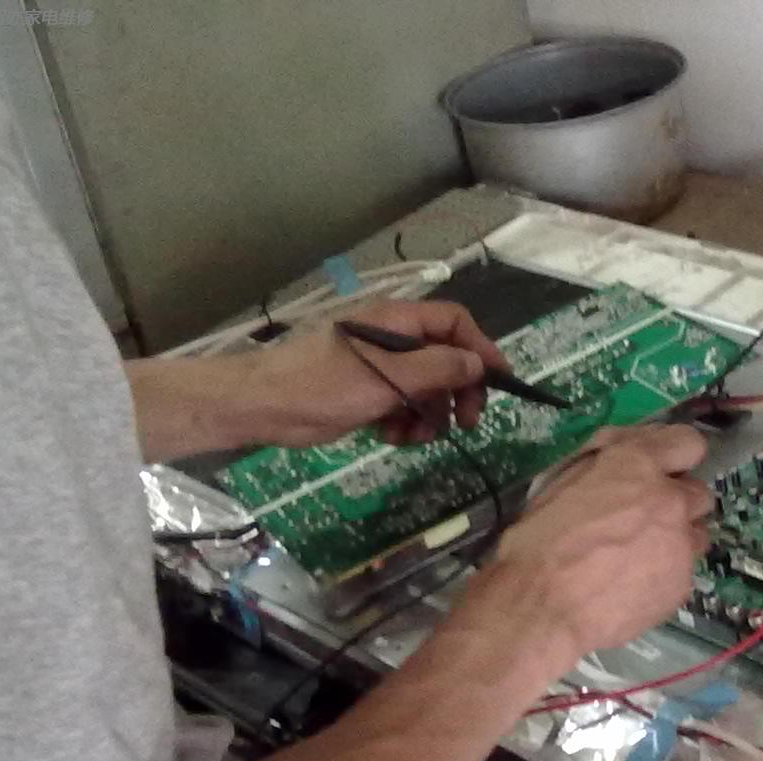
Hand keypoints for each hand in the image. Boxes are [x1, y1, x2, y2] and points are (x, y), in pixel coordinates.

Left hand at [245, 300, 508, 447]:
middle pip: (444, 358)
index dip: (480, 349)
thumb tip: (477, 363)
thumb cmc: (323, 384)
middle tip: (467, 423)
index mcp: (396, 319)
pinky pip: (401, 405)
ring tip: (416, 437)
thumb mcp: (388, 377)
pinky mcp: (364, 391)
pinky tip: (390, 438)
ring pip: (425, 388)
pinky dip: (403, 423)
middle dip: (457, 392)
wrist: (264, 406)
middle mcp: (391, 337)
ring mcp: (377, 365)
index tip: (499, 382)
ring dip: (430, 415)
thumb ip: (438, 368)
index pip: (454, 322)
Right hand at [468, 426, 711, 666]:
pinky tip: (633, 583)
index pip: (688, 443)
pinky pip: (684, 570)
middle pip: (698, 493)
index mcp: (636, 466)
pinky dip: (666, 573)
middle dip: (676, 502)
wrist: (542, 606)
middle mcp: (669, 499)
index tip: (666, 469)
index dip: (677, 456)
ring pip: (697, 533)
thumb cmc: (539, 542)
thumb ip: (605, 462)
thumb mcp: (563, 482)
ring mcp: (681, 544)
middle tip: (644, 519)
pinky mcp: (682, 583)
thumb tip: (625, 451)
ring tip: (641, 555)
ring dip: (677, 538)